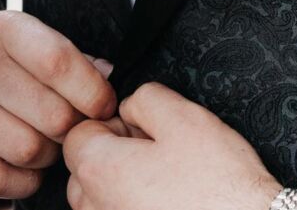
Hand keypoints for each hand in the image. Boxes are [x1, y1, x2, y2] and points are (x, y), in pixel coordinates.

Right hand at [0, 10, 115, 199]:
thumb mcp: (25, 31)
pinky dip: (22, 180)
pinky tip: (28, 164)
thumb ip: (67, 57)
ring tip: (50, 138)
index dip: (93, 90)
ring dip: (51, 153)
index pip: (59, 64)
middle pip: (52, 115)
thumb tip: (107, 80)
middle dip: (77, 126)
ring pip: (29, 150)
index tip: (106, 103)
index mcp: (7, 31)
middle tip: (79, 123)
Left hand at [63, 82, 280, 209]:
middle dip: (114, 154)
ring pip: (100, 201)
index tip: (140, 126)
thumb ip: (143, 98)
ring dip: (122, 186)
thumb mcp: (183, 115)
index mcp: (99, 171)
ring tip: (168, 180)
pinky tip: (171, 202)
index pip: (78, 134)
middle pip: (84, 170)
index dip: (111, 122)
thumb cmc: (218, 182)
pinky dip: (137, 207)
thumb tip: (128, 107)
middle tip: (159, 152)